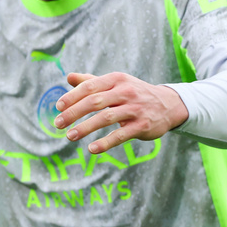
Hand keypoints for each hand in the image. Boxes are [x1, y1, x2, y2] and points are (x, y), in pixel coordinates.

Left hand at [53, 72, 188, 153]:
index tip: (58, 107)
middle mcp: (126, 92)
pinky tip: (92, 149)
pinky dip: (105, 143)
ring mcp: (135, 109)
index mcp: (116, 80)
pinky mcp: (142, 126)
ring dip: (85, 128)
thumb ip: (91, 81)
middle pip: (94, 102)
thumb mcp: (115, 83)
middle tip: (57, 124)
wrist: (168, 104)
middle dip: (73, 113)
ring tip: (69, 136)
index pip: (89, 87)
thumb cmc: (133, 93)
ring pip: (106, 118)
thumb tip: (69, 77)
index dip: (72, 97)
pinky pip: (121, 135)